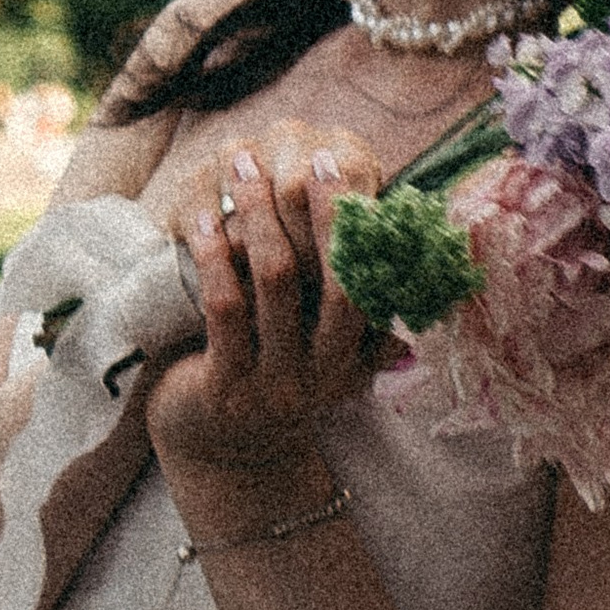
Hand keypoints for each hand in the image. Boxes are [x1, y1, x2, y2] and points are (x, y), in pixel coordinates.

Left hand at [144, 133, 381, 501]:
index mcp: (351, 361)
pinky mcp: (225, 389)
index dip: (360, 225)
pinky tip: (203, 220)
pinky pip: (225, 309)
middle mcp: (322, 376)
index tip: (341, 166)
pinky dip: (215, 257)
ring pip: (276, 283)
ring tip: (243, 166)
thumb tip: (407, 249)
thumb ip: (359, 317)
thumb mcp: (322, 357)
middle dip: (321, 211)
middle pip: (334, 280)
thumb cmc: (270, 381)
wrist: (219, 455)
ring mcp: (275, 386)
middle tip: (304, 154)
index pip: (371, 284)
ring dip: (259, 216)